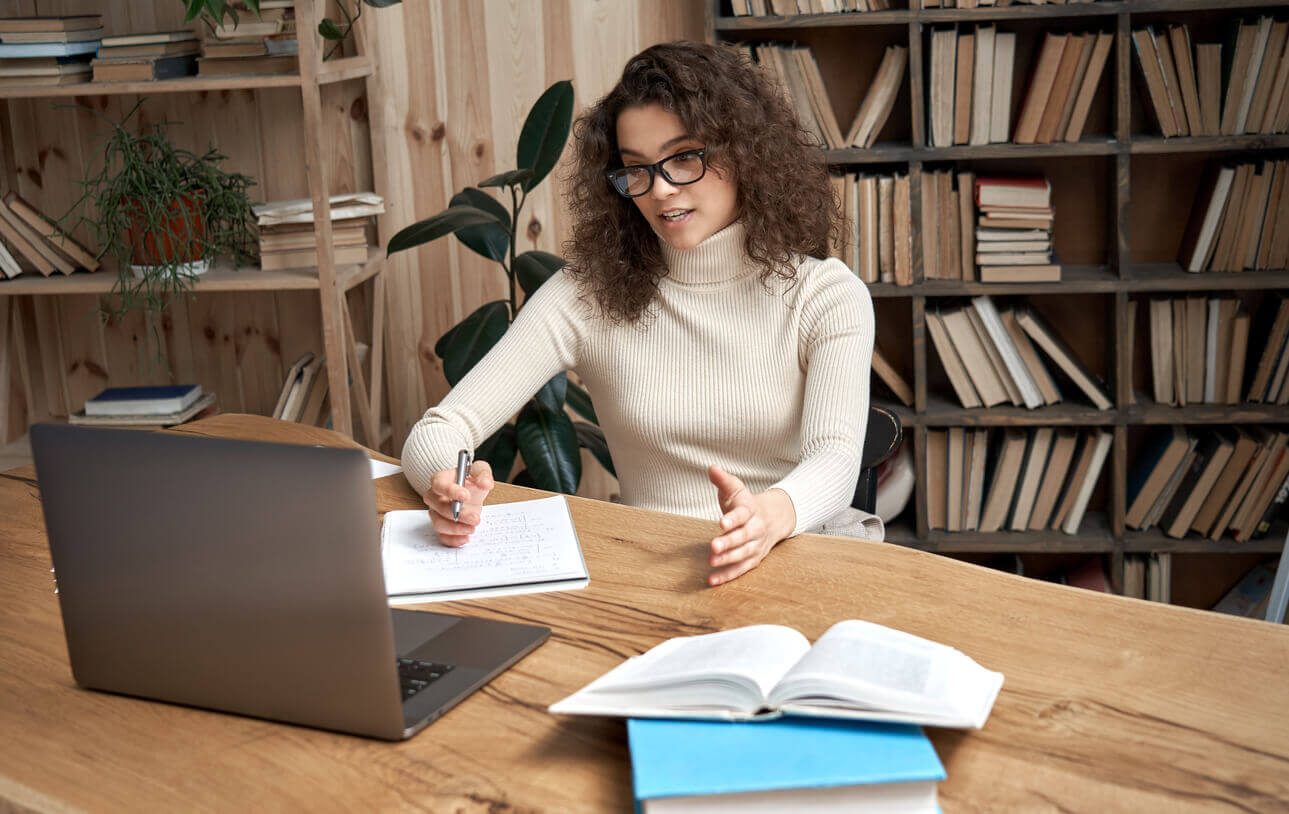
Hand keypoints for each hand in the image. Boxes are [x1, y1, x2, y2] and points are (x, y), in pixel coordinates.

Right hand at [425, 459, 494, 546]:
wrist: (470, 492)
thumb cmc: (470, 479)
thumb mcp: (479, 470)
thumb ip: (483, 473)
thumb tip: (485, 483)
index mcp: (441, 479)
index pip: (439, 484)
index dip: (451, 491)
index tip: (466, 496)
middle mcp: (434, 497)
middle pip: (438, 507)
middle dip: (457, 514)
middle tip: (475, 517)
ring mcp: (436, 513)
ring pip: (438, 524)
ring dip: (455, 529)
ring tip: (472, 528)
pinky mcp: (442, 526)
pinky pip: (442, 536)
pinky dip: (453, 540)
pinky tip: (465, 538)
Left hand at [707, 465, 796, 585]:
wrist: (776, 517)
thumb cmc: (747, 503)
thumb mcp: (737, 489)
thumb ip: (723, 480)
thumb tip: (711, 468)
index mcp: (751, 510)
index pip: (742, 514)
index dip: (732, 519)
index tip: (721, 522)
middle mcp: (756, 528)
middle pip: (744, 536)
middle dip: (729, 542)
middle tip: (713, 546)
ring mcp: (756, 545)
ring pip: (743, 554)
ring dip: (728, 559)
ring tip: (712, 562)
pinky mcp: (754, 559)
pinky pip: (741, 569)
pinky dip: (728, 575)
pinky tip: (712, 580)